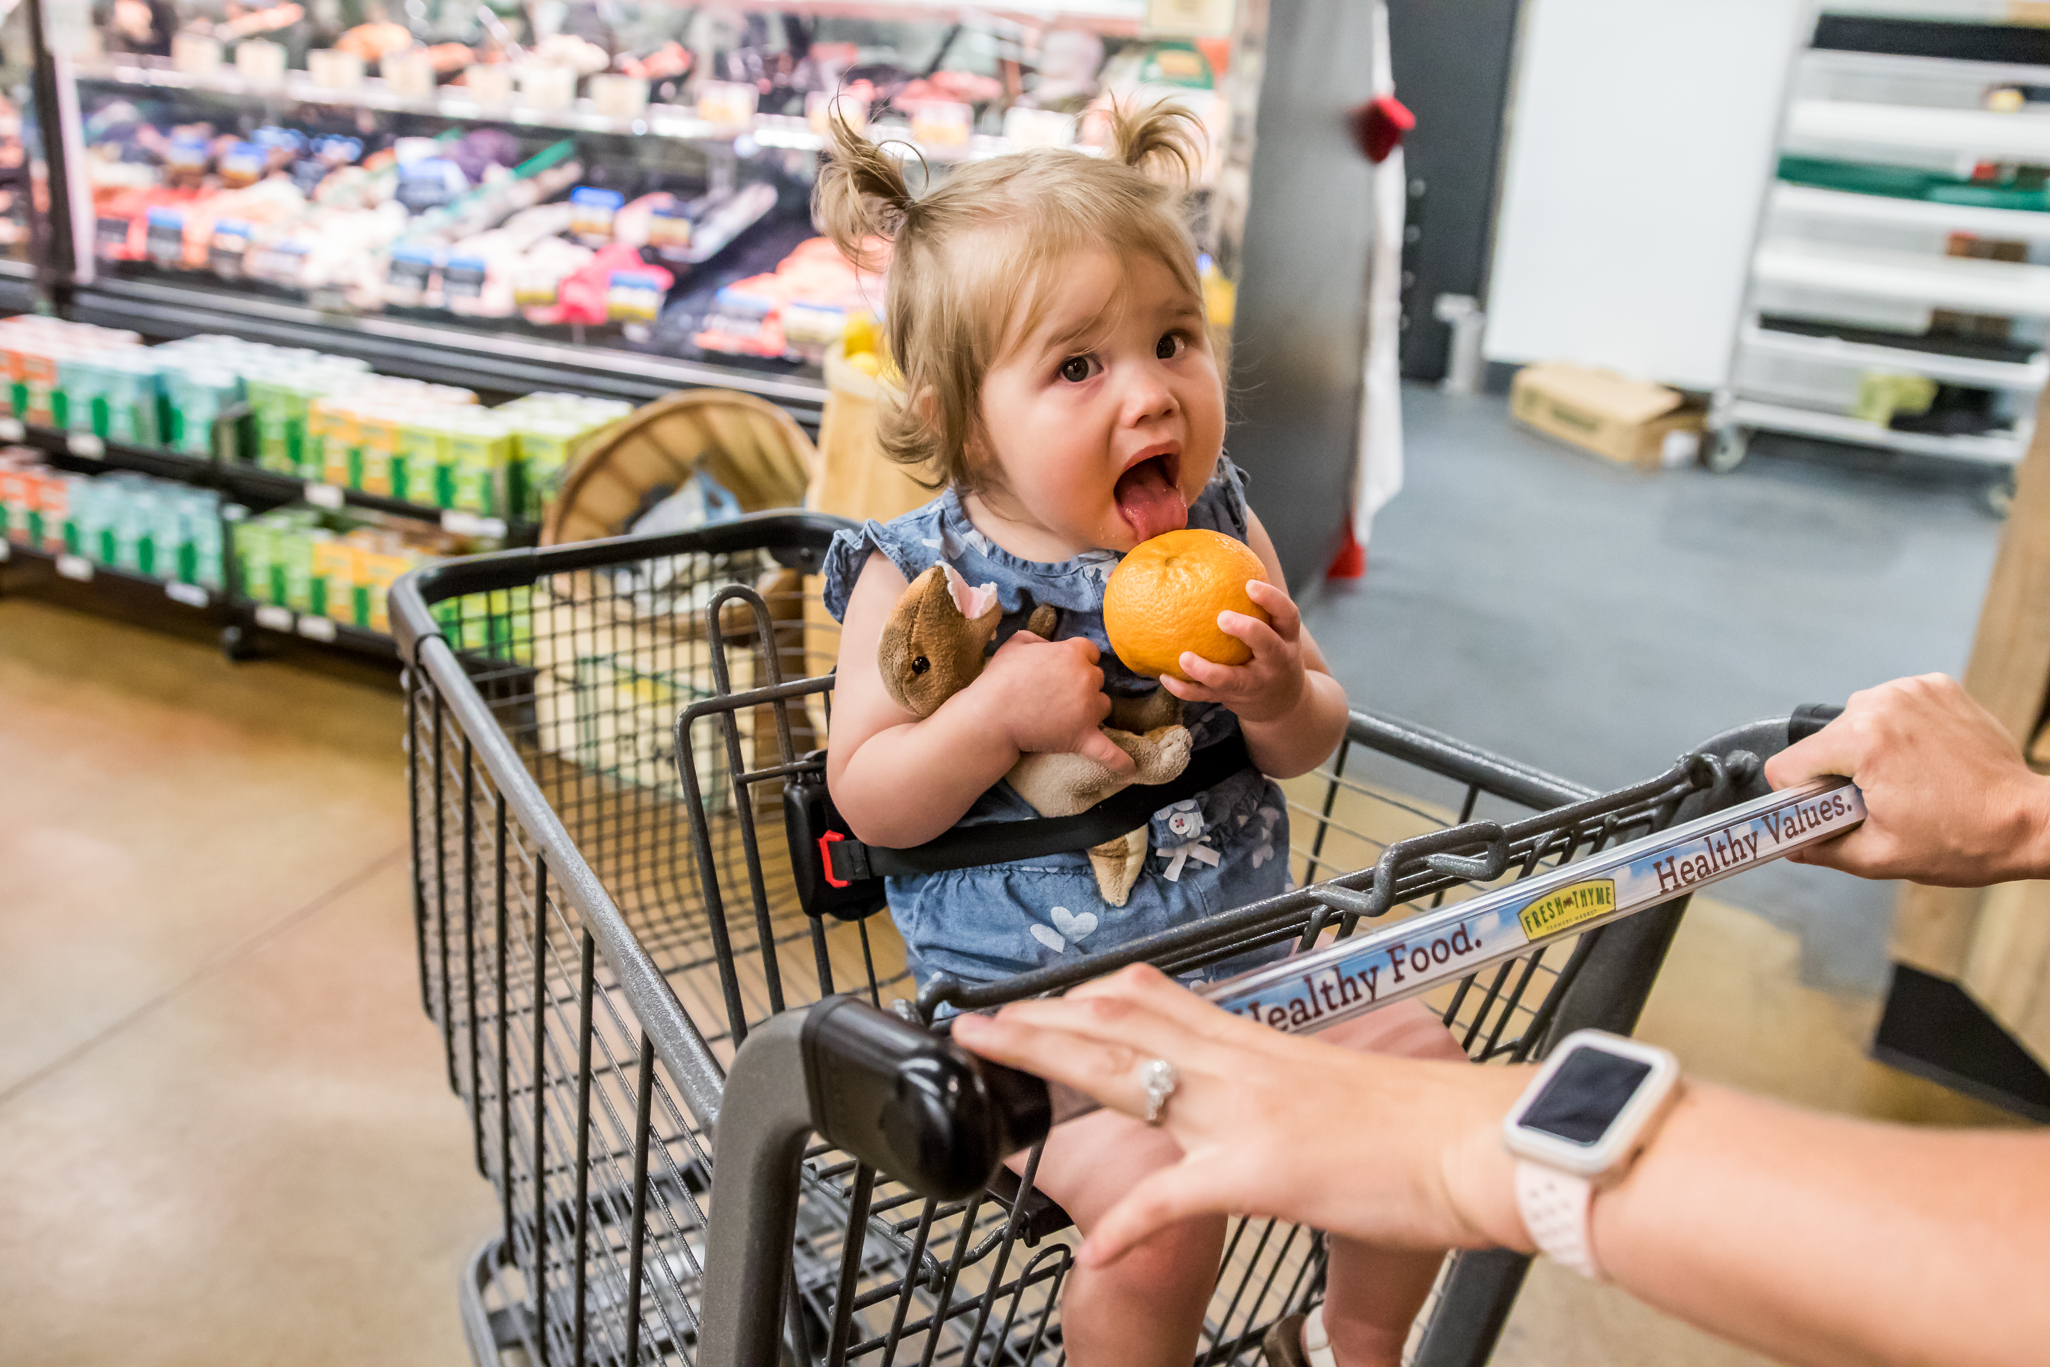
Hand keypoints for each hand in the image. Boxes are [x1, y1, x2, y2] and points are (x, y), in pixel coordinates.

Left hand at [952, 964, 1529, 1267]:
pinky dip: (1131, 1222)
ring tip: (988, 1059)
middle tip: (977, 1017)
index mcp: (1261, 1050)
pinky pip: (1178, 1195)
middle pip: (1120, 1021)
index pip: (1160, 1001)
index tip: (1047, 996)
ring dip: (1047, 1061)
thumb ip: (1301, 1121)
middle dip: (1040, 1016)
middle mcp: (1242, 1067)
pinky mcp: (1264, 1169)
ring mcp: (1246, 1113)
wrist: (1485, 1140)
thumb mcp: (1345, 1109)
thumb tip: (1294, 1144)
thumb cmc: (1435, 1129)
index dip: (1092, 996)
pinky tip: (1093, 1247)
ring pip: (1125, 1069)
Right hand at [968, 630, 1132, 776]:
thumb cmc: (1000, 679)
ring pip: (1104, 706)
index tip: (1063, 672)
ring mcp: (1088, 708)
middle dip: (1082, 686)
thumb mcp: (1016, 644)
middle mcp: (1086, 678)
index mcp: (1073, 653)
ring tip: (1066, 718)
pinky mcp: (1083, 736)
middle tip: (1057, 696)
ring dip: (1092, 710)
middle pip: (1097, 679)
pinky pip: (1109, 751)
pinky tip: (1131, 769)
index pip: (1090, 653)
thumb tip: (1048, 644)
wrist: (991, 715)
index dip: (1077, 662)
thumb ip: (1039, 639)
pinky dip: (1120, 761)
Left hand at [1160, 580, 1307, 723]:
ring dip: (1207, 671)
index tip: (1249, 584)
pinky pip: (1208, 696)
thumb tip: (1216, 558)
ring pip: (1233, 680)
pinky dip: (1185, 688)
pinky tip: (1164, 676)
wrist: (1283, 703)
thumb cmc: (1271, 653)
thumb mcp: (1275, 631)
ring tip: (1184, 657)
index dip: (1271, 599)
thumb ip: (1254, 605)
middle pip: (1267, 645)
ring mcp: (1256, 683)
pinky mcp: (1235, 699)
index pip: (1288, 614)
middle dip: (1248, 631)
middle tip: (1222, 617)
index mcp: (1286, 638)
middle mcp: (1276, 661)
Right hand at [1763, 673, 2049, 884]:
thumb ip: (1819, 847)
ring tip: (1906, 780)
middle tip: (1880, 801)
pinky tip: (1923, 758)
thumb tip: (1787, 841)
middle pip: (1821, 742)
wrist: (2030, 821)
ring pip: (1854, 721)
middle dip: (1838, 773)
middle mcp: (1883, 703)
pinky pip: (1890, 707)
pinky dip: (1897, 731)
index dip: (1800, 796)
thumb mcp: (1879, 857)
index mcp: (1864, 742)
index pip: (1788, 764)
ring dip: (1866, 749)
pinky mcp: (1936, 687)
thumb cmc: (1965, 839)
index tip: (1830, 810)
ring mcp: (1912, 690)